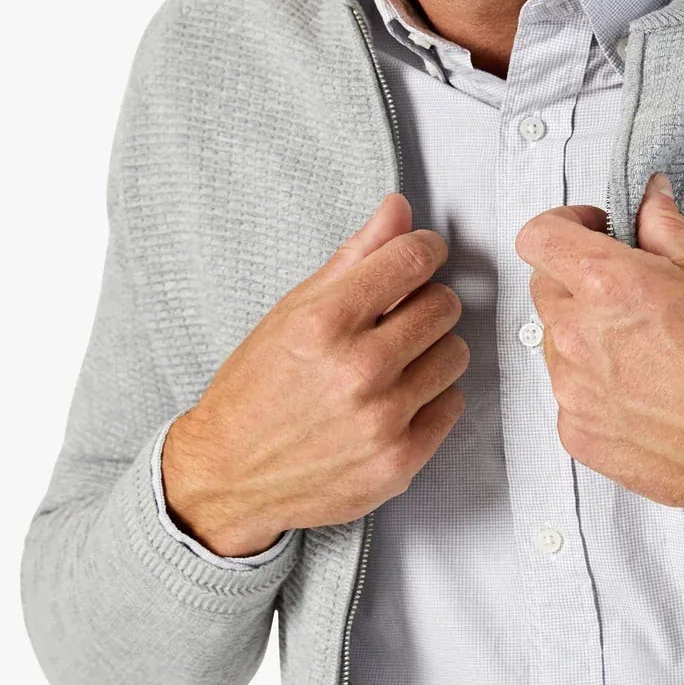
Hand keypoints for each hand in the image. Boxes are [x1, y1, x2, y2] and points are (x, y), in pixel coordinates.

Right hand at [160, 194, 469, 553]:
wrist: (228, 475)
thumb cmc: (256, 391)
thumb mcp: (292, 311)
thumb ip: (353, 257)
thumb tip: (397, 210)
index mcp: (326, 322)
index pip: (413, 259)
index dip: (424, 249)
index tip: (421, 255)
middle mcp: (358, 369)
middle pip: (444, 305)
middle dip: (425, 303)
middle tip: (397, 318)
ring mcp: (382, 419)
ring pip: (455, 354)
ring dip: (430, 352)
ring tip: (394, 363)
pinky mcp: (400, 461)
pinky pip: (453, 405)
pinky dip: (430, 399)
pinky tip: (394, 400)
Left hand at [514, 174, 683, 531]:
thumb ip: (664, 229)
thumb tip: (649, 202)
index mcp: (607, 286)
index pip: (538, 237)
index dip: (564, 226)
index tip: (590, 233)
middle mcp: (578, 338)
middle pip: (545, 289)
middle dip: (578, 280)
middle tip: (628, 291)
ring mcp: (574, 393)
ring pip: (556, 345)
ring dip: (586, 336)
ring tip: (644, 349)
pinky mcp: (579, 436)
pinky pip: (570, 396)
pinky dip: (596, 387)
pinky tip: (644, 391)